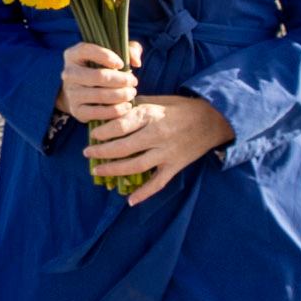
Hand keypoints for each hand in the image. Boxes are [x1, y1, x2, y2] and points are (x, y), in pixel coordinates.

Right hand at [58, 41, 141, 126]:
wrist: (83, 93)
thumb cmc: (103, 68)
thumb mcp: (114, 54)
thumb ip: (130, 50)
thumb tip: (136, 62)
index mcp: (73, 55)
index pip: (85, 50)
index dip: (106, 56)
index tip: (122, 64)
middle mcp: (68, 73)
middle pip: (97, 76)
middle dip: (121, 80)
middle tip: (134, 82)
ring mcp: (70, 93)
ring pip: (99, 95)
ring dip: (121, 95)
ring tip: (131, 93)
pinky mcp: (76, 110)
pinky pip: (98, 112)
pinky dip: (116, 110)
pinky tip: (127, 106)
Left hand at [83, 93, 234, 204]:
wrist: (213, 121)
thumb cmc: (182, 108)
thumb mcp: (159, 100)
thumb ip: (137, 106)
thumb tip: (113, 110)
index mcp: (152, 116)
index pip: (121, 125)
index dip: (103, 132)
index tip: (92, 135)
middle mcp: (158, 135)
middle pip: (124, 148)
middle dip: (102, 152)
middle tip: (87, 153)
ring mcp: (167, 153)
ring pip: (136, 166)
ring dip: (114, 170)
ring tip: (98, 171)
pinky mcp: (175, 166)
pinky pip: (158, 183)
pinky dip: (144, 193)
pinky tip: (130, 200)